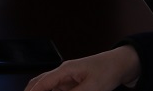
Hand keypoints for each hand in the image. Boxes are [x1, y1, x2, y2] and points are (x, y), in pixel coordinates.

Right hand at [23, 46, 140, 90]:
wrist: (120, 65)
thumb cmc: (108, 70)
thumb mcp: (92, 87)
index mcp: (65, 70)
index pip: (43, 82)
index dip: (33, 90)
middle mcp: (64, 72)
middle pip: (41, 82)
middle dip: (32, 90)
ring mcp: (68, 77)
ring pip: (49, 87)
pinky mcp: (74, 82)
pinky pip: (59, 89)